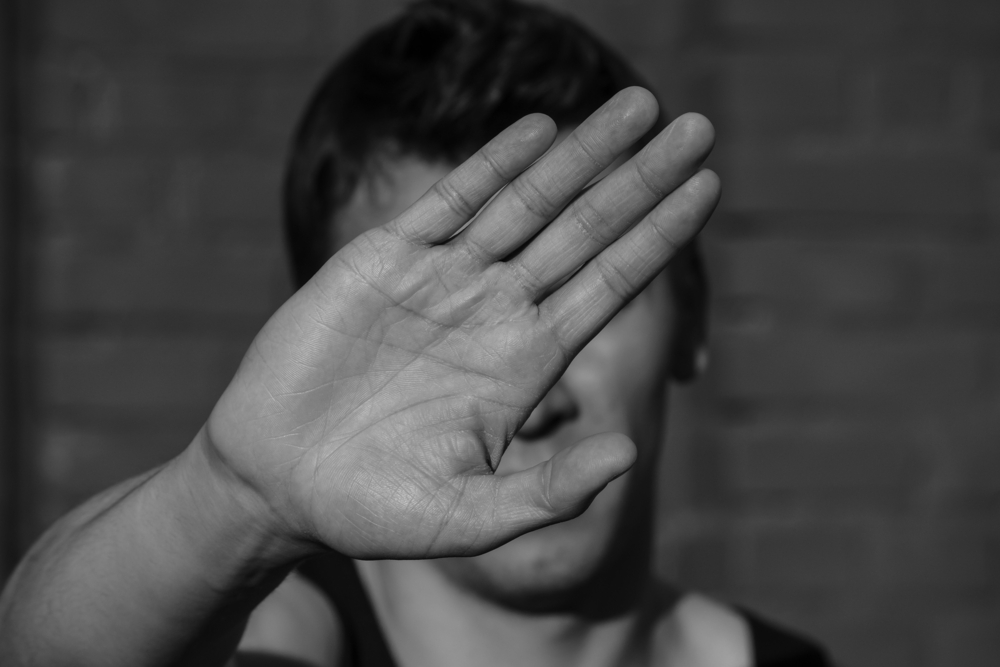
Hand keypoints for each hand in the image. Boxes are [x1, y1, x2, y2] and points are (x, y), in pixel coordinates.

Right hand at [204, 88, 718, 559]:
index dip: (658, 237)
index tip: (707, 187)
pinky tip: (538, 129)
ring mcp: (442, 281)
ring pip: (527, 203)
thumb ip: (547, 492)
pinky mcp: (382, 261)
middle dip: (639, 180)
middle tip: (698, 127)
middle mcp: (496, 312)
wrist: (277, 480)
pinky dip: (492, 164)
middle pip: (585, 231)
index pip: (610, 285)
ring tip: (638, 107)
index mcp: (525, 364)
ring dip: (581, 154)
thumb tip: (627, 454)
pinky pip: (450, 202)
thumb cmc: (372, 509)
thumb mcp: (467, 517)